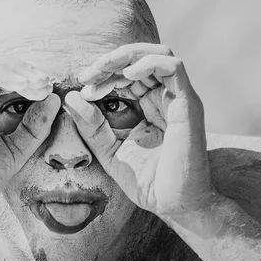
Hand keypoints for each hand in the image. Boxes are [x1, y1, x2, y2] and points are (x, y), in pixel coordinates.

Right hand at [0, 53, 59, 226]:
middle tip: (47, 82)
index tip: (48, 88)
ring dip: (17, 70)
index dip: (24, 76)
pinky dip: (4, 75)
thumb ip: (33, 125)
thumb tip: (54, 98)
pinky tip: (25, 86)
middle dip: (23, 69)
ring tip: (40, 83)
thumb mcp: (15, 148)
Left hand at [65, 43, 213, 215]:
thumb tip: (71, 97)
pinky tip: (127, 75)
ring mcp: (178, 99)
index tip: (82, 85)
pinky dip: (148, 63)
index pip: (126, 74)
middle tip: (87, 75)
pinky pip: (174, 67)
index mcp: (149, 106)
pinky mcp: (188, 104)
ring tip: (103, 71)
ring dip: (126, 57)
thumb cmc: (148, 182)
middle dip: (109, 62)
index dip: (103, 73)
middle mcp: (165, 98)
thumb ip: (92, 126)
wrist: (174, 205)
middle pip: (140, 58)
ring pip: (158, 54)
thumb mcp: (110, 150)